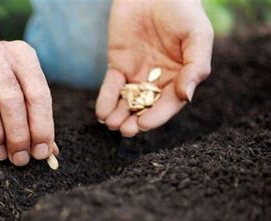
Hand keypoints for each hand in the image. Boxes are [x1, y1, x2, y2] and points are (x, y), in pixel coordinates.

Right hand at [0, 41, 57, 165]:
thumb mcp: (22, 90)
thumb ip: (36, 118)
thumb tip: (49, 152)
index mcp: (21, 55)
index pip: (38, 93)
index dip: (41, 126)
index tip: (41, 152)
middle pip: (11, 99)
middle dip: (18, 135)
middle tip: (20, 158)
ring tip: (1, 154)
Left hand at [96, 0, 213, 136]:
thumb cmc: (183, 10)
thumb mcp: (197, 36)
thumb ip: (195, 66)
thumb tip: (186, 97)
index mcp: (181, 77)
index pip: (169, 103)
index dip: (157, 116)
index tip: (144, 124)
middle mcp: (159, 80)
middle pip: (146, 107)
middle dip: (135, 120)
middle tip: (125, 130)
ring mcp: (137, 73)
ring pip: (127, 101)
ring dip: (119, 115)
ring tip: (111, 124)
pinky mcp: (118, 64)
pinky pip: (111, 86)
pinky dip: (106, 99)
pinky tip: (101, 112)